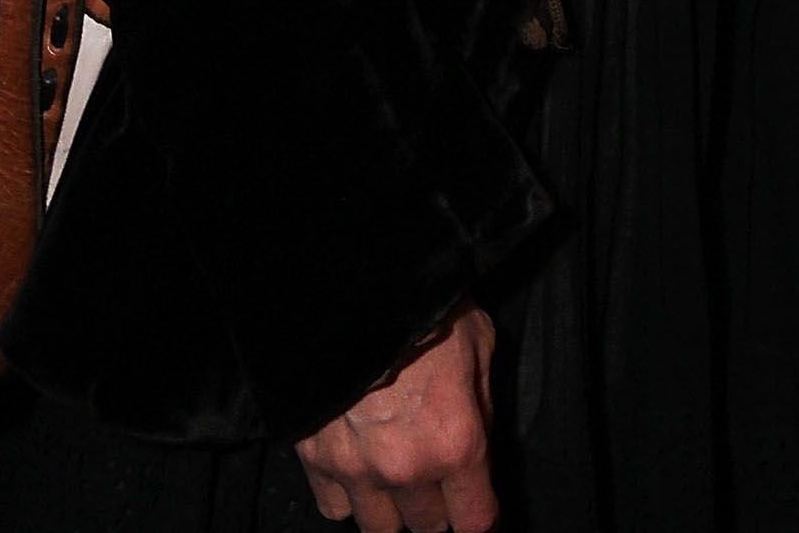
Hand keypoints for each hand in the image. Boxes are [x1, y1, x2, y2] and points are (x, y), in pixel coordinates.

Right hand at [296, 305, 496, 532]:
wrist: (353, 290)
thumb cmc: (423, 306)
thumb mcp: (479, 341)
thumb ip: (481, 400)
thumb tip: (477, 432)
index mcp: (455, 442)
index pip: (476, 519)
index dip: (480, 513)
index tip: (477, 504)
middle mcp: (407, 469)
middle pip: (429, 527)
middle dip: (438, 505)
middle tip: (436, 474)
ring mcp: (358, 470)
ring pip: (380, 528)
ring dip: (393, 508)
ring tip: (396, 475)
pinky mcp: (317, 460)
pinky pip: (335, 507)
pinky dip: (348, 495)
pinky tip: (358, 466)